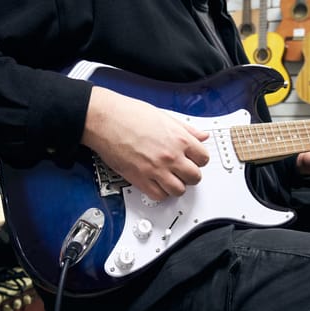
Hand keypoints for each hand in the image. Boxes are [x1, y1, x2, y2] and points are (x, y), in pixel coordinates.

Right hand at [81, 86, 209, 200]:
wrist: (105, 119)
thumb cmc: (129, 114)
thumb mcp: (165, 116)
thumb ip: (186, 129)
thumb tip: (202, 136)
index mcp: (179, 139)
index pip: (204, 158)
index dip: (199, 160)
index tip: (194, 160)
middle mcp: (171, 156)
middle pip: (195, 177)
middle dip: (190, 175)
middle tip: (183, 171)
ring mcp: (156, 169)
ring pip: (179, 190)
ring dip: (176, 186)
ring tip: (170, 179)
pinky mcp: (140, 179)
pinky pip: (159, 196)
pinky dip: (160, 193)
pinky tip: (157, 184)